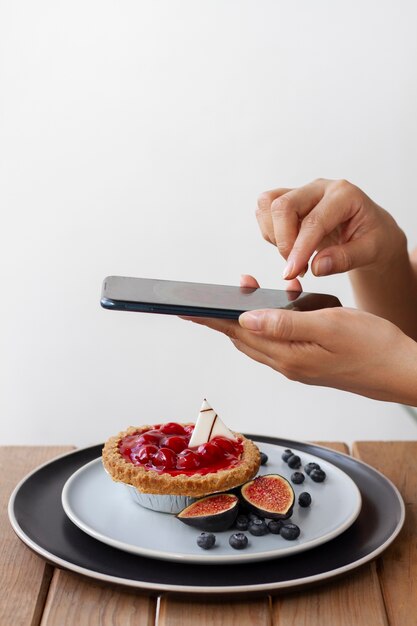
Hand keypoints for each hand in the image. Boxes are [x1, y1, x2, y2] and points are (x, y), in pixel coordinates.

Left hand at [186, 275, 416, 404]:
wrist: (401, 370)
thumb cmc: (372, 346)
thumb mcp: (329, 325)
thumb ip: (284, 323)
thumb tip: (245, 319)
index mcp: (288, 356)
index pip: (237, 334)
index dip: (210, 319)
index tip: (185, 309)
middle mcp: (287, 364)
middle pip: (243, 337)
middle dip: (225, 314)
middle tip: (215, 292)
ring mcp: (297, 365)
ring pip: (260, 338)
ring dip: (250, 315)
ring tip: (249, 290)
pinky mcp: (308, 362)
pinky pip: (279, 340)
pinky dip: (273, 320)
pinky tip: (287, 303)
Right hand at [256, 178, 405, 279]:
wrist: (371, 232)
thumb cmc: (374, 238)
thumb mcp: (371, 252)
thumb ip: (345, 259)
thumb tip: (316, 267)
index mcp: (344, 195)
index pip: (313, 221)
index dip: (299, 249)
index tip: (292, 272)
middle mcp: (319, 188)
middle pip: (283, 206)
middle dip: (283, 241)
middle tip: (296, 268)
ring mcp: (302, 192)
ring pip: (268, 204)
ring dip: (274, 235)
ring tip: (295, 255)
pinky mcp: (289, 201)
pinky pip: (265, 212)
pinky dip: (271, 234)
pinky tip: (291, 247)